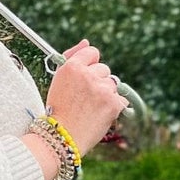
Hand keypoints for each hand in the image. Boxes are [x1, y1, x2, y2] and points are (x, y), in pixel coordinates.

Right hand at [45, 40, 128, 156]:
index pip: (92, 52)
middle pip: (104, 69)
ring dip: (106, 94)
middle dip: (98, 81)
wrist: (61, 138)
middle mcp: (88, 75)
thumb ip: (72, 57)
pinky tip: (100, 115)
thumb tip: (86, 41)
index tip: (86, 75)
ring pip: (112, 84)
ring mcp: (102, 89)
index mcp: (72, 67)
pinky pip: (121, 99)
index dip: (90, 64)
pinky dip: (114, 107)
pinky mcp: (113, 103)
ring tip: (91, 108)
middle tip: (85, 98)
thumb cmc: (57, 110)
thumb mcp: (59, 80)